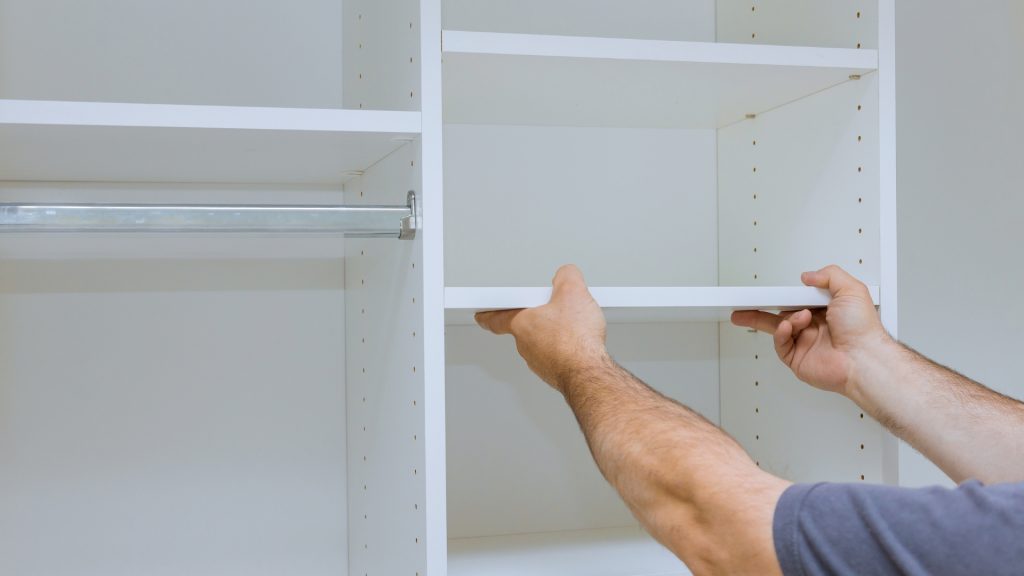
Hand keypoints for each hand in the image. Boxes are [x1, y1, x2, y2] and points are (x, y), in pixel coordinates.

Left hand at [475, 265, 608, 393]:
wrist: (589, 372)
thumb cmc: (576, 341)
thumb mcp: (573, 293)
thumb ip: (566, 277)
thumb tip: (566, 274)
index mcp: (522, 325)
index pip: (497, 318)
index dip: (488, 315)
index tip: (482, 316)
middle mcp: (527, 346)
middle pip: (526, 328)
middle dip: (537, 319)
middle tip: (552, 309)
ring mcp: (541, 362)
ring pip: (542, 344)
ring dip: (554, 335)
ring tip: (573, 326)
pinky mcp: (556, 373)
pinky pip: (558, 357)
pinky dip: (567, 350)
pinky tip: (581, 343)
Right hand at [731, 265, 892, 396]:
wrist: (863, 358)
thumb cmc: (863, 330)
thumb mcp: (852, 289)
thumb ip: (829, 275)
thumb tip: (809, 276)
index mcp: (826, 310)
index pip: (797, 298)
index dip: (782, 294)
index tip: (767, 290)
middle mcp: (814, 327)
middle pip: (780, 313)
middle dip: (760, 308)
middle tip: (745, 303)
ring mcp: (805, 343)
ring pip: (777, 328)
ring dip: (781, 320)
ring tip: (792, 320)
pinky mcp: (797, 358)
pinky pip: (780, 344)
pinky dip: (780, 334)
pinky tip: (788, 327)